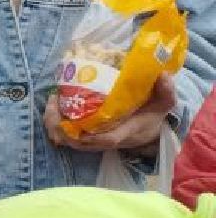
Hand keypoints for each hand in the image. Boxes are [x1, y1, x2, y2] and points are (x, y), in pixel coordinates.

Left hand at [45, 73, 174, 152]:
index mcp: (122, 133)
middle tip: (54, 100)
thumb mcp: (163, 104)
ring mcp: (91, 142)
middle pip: (76, 141)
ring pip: (66, 139)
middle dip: (60, 124)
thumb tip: (164, 76)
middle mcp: (102, 141)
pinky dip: (54, 122)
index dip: (90, 136)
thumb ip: (166, 92)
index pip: (105, 140)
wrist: (146, 131)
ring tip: (51, 99)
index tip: (77, 124)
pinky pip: (63, 134)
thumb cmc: (151, 116)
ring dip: (53, 121)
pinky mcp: (83, 139)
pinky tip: (52, 104)